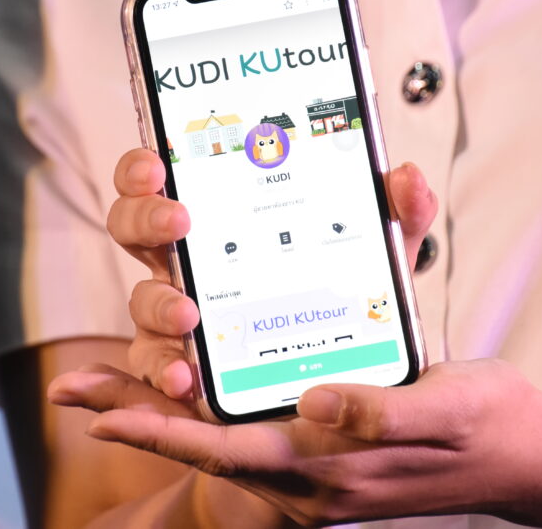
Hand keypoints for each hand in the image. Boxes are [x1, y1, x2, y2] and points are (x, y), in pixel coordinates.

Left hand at [49, 358, 541, 526]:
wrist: (530, 458)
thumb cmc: (491, 427)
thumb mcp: (447, 408)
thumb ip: (379, 411)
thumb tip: (311, 405)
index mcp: (333, 467)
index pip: (224, 451)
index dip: (158, 430)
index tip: (96, 413)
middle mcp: (314, 477)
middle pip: (205, 445)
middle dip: (139, 414)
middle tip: (76, 389)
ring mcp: (320, 469)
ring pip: (222, 439)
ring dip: (167, 411)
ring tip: (114, 384)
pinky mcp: (331, 453)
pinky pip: (254, 434)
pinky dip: (213, 411)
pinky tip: (198, 383)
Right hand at [104, 148, 436, 398]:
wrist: (350, 371)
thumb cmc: (344, 292)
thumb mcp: (376, 253)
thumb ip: (395, 216)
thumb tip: (407, 177)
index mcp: (219, 219)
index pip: (162, 180)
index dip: (144, 167)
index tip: (157, 162)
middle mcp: (186, 261)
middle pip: (134, 228)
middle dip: (145, 217)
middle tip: (179, 220)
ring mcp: (179, 313)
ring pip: (140, 301)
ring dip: (157, 303)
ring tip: (189, 314)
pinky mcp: (185, 365)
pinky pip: (154, 368)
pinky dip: (162, 370)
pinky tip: (186, 379)